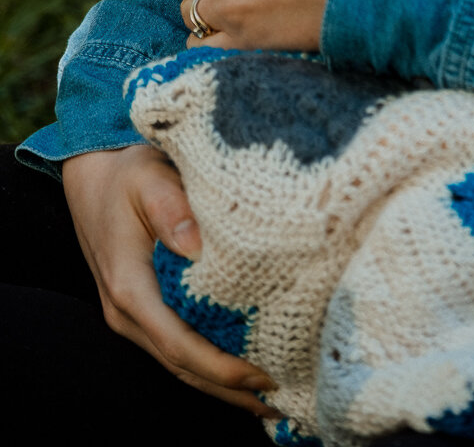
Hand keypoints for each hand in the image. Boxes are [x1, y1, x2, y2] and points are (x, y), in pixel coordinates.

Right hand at [62, 145, 276, 411]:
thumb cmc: (127, 174)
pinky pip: (174, 346)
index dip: (220, 367)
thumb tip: (200, 249)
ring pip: (177, 363)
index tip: (261, 376)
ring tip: (266, 399)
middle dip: (228, 390)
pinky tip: (236, 370)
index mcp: (130, 286)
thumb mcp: (150, 178)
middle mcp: (127, 311)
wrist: (91, 175)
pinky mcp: (141, 308)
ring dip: (219, 384)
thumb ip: (173, 209)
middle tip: (279, 401)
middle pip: (181, 366)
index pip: (178, 343)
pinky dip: (205, 365)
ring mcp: (131, 314)